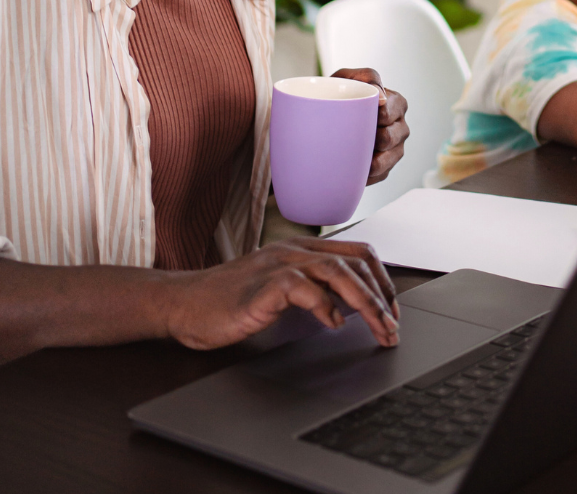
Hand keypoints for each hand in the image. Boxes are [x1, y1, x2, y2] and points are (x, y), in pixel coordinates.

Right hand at [164, 237, 400, 350]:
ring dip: (365, 303)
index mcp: (302, 248)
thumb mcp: (279, 287)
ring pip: (338, 272)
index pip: (358, 252)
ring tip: (378, 327)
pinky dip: (326, 306)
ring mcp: (280, 264)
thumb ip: (311, 288)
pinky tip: (334, 325)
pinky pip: (305, 289)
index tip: (393, 309)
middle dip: (382, 297)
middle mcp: (295, 250)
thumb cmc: (229, 300)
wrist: (184, 303)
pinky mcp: (264, 284)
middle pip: (355, 263)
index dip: (382, 279)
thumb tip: (350, 307)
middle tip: (393, 327)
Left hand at [332, 67, 409, 184]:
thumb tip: (381, 98)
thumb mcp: (348, 77)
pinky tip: (353, 170)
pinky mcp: (386, 168)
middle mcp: (400, 127)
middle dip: (372, 138)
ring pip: (388, 160)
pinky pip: (381, 175)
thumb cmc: (340, 94)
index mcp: (397, 104)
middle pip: (390, 137)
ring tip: (354, 157)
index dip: (377, 116)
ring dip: (371, 160)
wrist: (323, 117)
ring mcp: (395, 149)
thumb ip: (368, 77)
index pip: (391, 112)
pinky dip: (367, 175)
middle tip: (353, 136)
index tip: (362, 116)